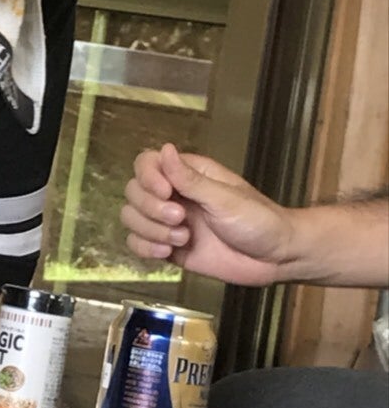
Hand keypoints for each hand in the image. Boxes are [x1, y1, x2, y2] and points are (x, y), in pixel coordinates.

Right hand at [121, 143, 293, 286]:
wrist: (275, 258)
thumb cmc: (260, 221)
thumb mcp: (225, 198)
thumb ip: (190, 179)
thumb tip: (166, 150)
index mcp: (188, 175)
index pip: (146, 163)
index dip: (148, 177)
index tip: (165, 192)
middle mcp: (174, 196)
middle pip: (134, 191)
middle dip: (150, 208)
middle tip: (180, 219)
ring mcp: (170, 222)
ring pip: (132, 218)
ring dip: (150, 230)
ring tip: (181, 238)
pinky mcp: (169, 248)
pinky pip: (138, 244)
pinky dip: (145, 248)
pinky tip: (167, 252)